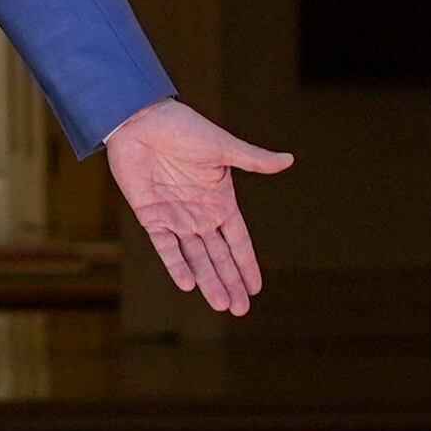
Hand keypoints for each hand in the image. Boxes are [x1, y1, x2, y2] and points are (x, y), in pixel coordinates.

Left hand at [105, 101, 292, 316]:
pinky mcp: (152, 217)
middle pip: (218, 256)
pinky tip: (189, 285)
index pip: (237, 240)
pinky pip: (166, 248)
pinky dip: (177, 265)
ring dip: (208, 281)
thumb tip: (289, 160)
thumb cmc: (183, 127)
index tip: (256, 288)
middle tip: (241, 310)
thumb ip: (253, 160)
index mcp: (219, 200)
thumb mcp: (222, 146)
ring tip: (222, 304)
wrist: (141, 121)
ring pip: (195, 258)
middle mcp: (199, 214)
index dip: (246, 263)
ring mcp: (176, 218)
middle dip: (230, 282)